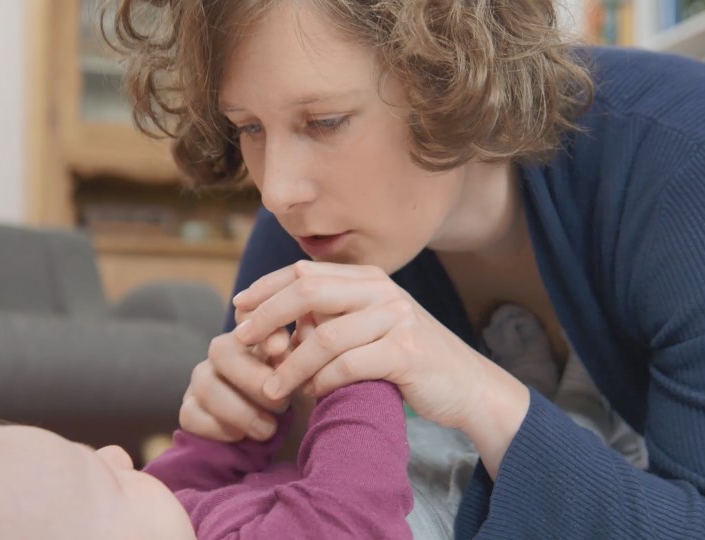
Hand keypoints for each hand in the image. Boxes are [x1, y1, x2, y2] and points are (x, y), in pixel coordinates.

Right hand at [178, 311, 315, 442]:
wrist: (278, 435)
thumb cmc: (293, 398)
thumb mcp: (302, 376)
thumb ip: (296, 358)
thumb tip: (281, 346)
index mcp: (254, 337)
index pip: (249, 318)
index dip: (262, 330)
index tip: (281, 347)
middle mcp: (222, 354)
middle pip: (221, 350)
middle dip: (252, 379)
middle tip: (281, 404)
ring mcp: (202, 381)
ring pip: (205, 385)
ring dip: (240, 411)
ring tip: (269, 429)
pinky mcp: (189, 410)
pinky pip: (192, 415)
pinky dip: (219, 429)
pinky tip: (242, 437)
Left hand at [231, 260, 518, 431]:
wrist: (466, 385)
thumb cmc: (408, 360)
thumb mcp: (369, 327)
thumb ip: (331, 318)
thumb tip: (278, 321)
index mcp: (369, 279)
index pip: (304, 273)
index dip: (266, 288)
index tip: (239, 308)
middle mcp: (382, 290)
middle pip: (307, 292)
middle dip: (267, 316)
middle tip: (242, 341)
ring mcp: (396, 318)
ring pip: (324, 336)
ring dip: (291, 366)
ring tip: (272, 389)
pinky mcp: (405, 351)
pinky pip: (348, 365)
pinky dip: (322, 382)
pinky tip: (312, 395)